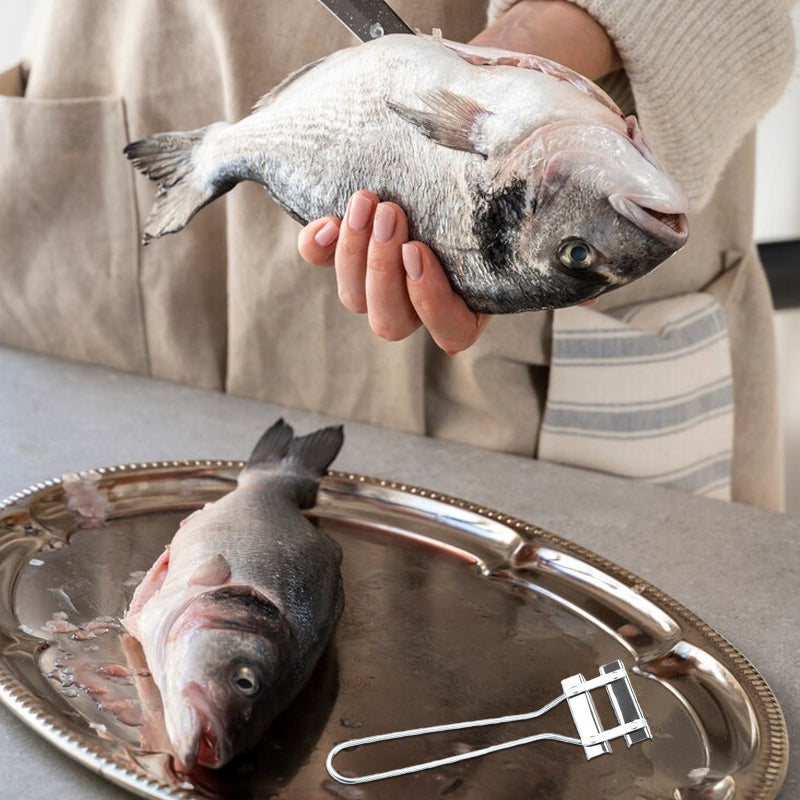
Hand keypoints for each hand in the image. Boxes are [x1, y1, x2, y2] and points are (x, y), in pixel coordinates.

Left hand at [297, 2, 616, 347]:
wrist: (489, 108)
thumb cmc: (528, 147)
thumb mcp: (567, 173)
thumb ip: (595, 204)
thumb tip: (656, 211)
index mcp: (477, 296)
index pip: (452, 333)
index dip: (432, 304)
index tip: (422, 253)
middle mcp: (427, 292)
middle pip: (391, 323)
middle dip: (382, 273)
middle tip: (391, 210)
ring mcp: (387, 268)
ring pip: (355, 298)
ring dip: (353, 253)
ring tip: (368, 197)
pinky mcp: (354, 238)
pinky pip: (322, 260)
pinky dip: (317, 245)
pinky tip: (323, 217)